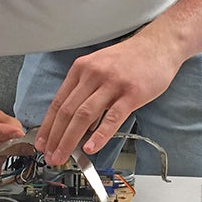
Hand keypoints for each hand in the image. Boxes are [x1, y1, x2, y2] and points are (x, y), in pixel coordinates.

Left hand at [34, 34, 179, 164]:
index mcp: (81, 69)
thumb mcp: (99, 67)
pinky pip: (112, 118)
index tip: (42, 143)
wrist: (158, 46)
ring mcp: (112, 83)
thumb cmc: (130, 59)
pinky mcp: (132, 93)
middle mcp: (93, 74)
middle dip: (55, 138)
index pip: (58, 102)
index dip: (47, 126)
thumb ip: (85, 91)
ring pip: (84, 115)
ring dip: (70, 139)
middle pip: (67, 111)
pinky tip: (91, 147)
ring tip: (65, 156)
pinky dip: (99, 135)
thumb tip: (74, 122)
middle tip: (51, 155)